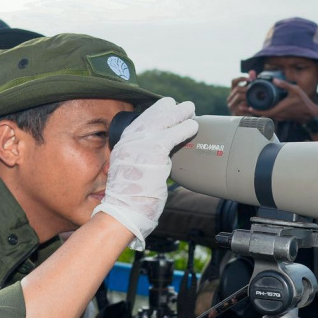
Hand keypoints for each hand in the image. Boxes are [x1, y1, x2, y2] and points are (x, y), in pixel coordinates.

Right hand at [92, 97, 197, 249]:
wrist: (124, 210)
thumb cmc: (129, 197)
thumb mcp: (130, 170)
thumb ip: (141, 157)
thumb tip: (159, 154)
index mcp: (124, 142)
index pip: (142, 119)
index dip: (157, 113)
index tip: (168, 111)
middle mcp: (131, 139)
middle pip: (153, 114)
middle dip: (170, 109)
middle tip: (184, 107)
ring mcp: (142, 143)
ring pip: (165, 119)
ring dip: (181, 113)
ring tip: (191, 110)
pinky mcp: (155, 150)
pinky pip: (175, 134)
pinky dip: (186, 128)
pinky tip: (193, 126)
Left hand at [226, 71, 317, 123]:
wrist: (311, 114)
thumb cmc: (304, 102)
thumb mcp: (295, 90)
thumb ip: (285, 85)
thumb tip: (274, 80)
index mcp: (279, 109)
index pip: (264, 112)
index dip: (254, 110)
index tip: (246, 106)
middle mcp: (278, 114)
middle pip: (261, 114)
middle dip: (251, 110)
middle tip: (241, 105)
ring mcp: (279, 116)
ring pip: (264, 115)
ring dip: (256, 111)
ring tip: (246, 105)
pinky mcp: (281, 116)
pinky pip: (269, 115)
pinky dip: (262, 111)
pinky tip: (258, 107)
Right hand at [227, 72, 254, 116]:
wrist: (251, 120)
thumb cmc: (251, 104)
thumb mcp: (251, 92)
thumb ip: (251, 82)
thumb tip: (252, 71)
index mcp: (234, 92)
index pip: (233, 81)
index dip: (240, 78)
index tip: (249, 79)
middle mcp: (230, 98)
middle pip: (237, 89)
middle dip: (247, 88)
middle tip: (256, 89)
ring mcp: (232, 106)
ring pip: (239, 96)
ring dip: (248, 96)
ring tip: (256, 97)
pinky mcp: (235, 113)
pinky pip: (241, 106)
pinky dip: (248, 104)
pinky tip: (254, 105)